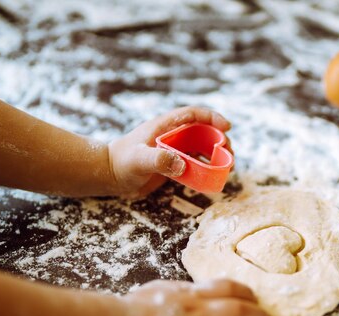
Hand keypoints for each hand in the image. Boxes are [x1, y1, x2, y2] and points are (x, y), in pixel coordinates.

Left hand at [108, 106, 231, 198]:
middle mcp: (172, 135)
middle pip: (203, 131)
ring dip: (217, 155)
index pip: (192, 115)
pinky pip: (196, 163)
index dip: (211, 117)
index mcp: (165, 126)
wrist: (109, 175)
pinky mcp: (173, 164)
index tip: (226, 127)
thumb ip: (159, 160)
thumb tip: (181, 165)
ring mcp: (174, 149)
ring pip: (202, 148)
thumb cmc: (121, 163)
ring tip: (228, 167)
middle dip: (219, 140)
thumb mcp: (139, 160)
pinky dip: (208, 168)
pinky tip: (215, 177)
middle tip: (230, 154)